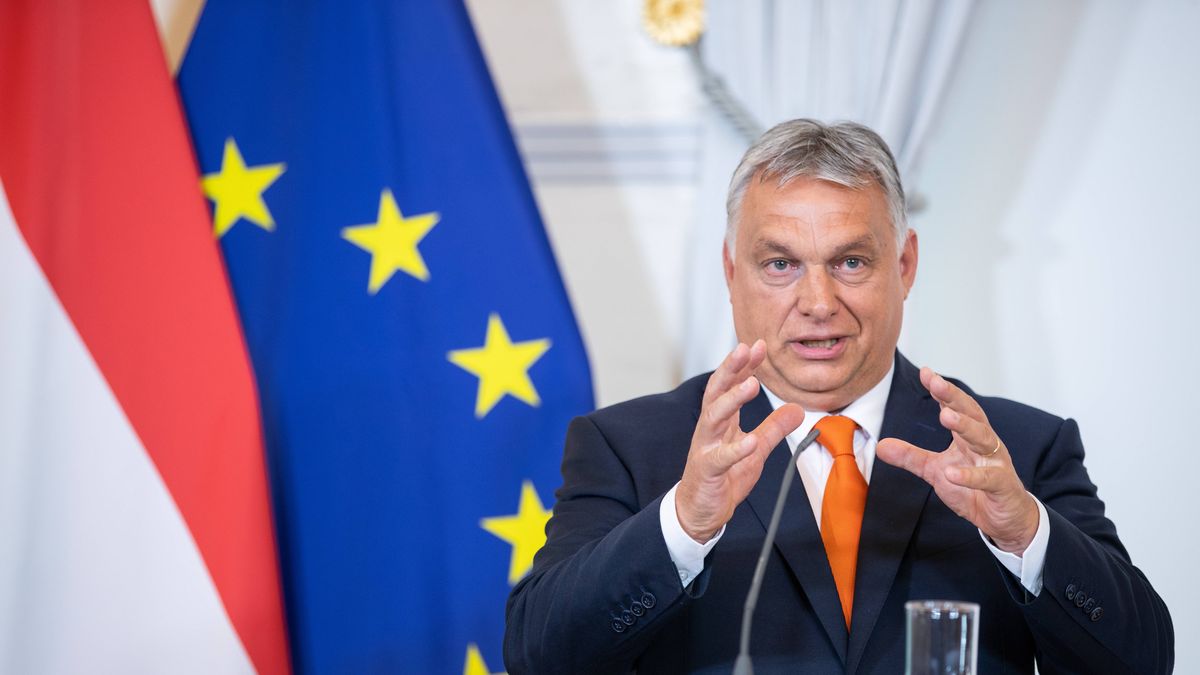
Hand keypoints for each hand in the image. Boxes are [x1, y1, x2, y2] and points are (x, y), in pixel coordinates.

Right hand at [676, 340, 804, 542]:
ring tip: (751, 385)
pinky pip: (720, 458)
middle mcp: (709, 429)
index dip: (744, 365)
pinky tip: (750, 441)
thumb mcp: (755, 450)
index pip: (730, 385)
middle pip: (715, 392)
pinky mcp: (707, 471)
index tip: (759, 345)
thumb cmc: (723, 477)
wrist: (700, 510)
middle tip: (745, 349)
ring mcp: (705, 449)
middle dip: (730, 369)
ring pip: (713, 418)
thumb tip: (797, 408)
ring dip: (732, 400)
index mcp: (721, 421)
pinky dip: (735, 449)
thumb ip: (773, 428)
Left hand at [875, 367, 1037, 552]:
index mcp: (968, 437)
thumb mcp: (936, 472)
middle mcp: (985, 444)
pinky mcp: (1003, 486)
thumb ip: (911, 457)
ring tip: (946, 416)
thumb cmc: (974, 489)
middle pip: (972, 414)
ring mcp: (996, 463)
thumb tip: (880, 446)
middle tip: (936, 383)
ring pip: (984, 439)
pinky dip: (970, 475)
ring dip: (966, 426)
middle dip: (954, 398)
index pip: (955, 408)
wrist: (1005, 519)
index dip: (942, 390)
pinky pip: (988, 478)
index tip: (926, 372)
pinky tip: (952, 473)